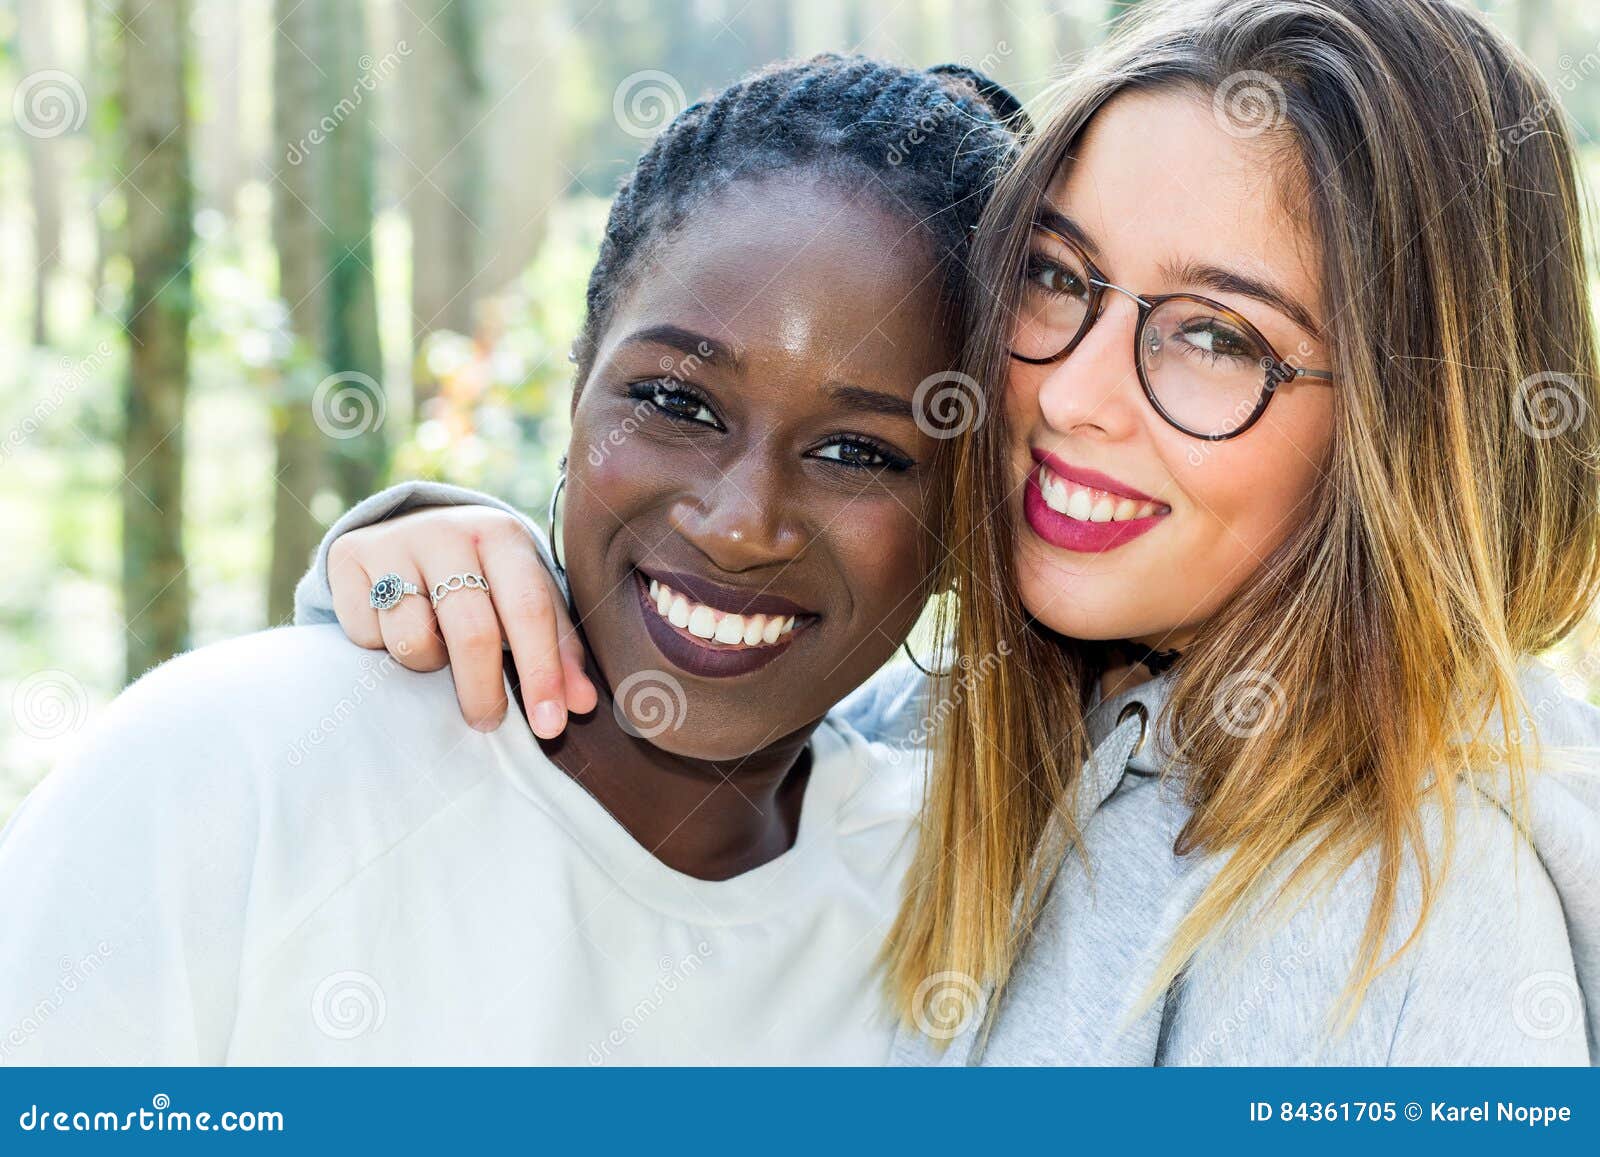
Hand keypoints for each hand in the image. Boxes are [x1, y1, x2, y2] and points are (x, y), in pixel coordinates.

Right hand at [326, 506, 597, 736]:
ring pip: (412, 640)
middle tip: (488, 723)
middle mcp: (447, 530)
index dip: (542, 672)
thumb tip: (580, 705)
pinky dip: (384, 647)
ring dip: (429, 663)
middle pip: (471, 631)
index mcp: (502, 534)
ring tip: (438, 646)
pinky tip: (396, 623)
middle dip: (484, 691)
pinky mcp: (348, 556)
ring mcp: (393, 541)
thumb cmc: (486, 576)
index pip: (528, 610)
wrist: (413, 528)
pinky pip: (368, 635)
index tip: (550, 726)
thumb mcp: (527, 599)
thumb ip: (559, 651)